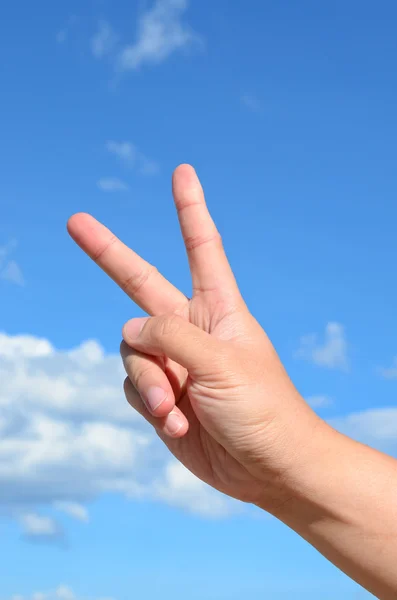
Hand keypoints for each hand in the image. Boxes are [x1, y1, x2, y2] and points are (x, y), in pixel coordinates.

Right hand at [67, 165, 325, 510]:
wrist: (268, 469)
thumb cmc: (263, 409)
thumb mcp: (221, 362)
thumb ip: (170, 337)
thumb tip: (127, 329)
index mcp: (218, 308)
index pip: (201, 247)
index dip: (189, 209)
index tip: (182, 172)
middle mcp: (191, 329)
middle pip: (139, 284)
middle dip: (107, 253)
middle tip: (75, 221)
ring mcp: (173, 362)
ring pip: (130, 352)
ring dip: (148, 382)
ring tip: (176, 408)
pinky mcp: (162, 396)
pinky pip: (133, 388)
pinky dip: (149, 405)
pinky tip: (178, 423)